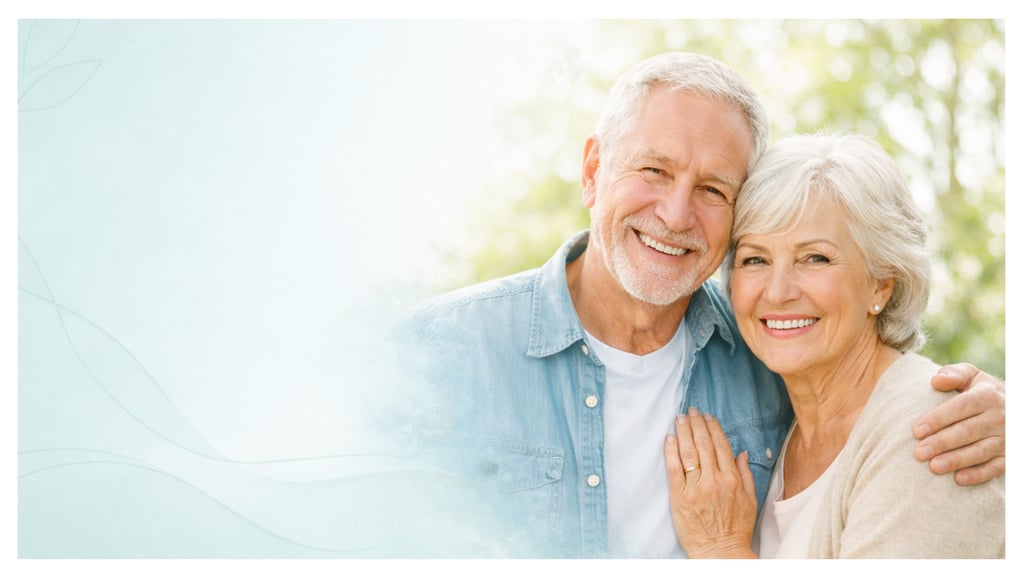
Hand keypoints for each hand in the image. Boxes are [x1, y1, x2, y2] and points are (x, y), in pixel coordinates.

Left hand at [663, 407, 757, 557]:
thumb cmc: (736, 529)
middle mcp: (714, 480)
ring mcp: (696, 488)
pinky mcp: (680, 497)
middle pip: (703, 444)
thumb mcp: (751, 500)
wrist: (720, 552)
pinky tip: (669, 438)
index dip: (712, 427)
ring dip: (684, 431)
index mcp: (732, 479)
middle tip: (691, 411)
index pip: (721, 445)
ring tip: (680, 418)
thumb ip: (746, 475)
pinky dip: (671, 451)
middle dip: (697, 423)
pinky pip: (674, 469)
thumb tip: (741, 453)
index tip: (707, 416)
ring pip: (688, 452)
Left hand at [915, 363, 1004, 485]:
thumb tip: (936, 381)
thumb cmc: (980, 390)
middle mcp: (999, 417)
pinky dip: (979, 475)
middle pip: (968, 431)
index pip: (960, 407)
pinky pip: (996, 467)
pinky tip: (959, 479)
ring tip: (934, 467)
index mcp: (987, 395)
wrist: (1014, 405)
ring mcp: (1006, 438)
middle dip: (942, 443)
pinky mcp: (1009, 456)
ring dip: (957, 460)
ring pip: (980, 451)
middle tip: (919, 452)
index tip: (917, 430)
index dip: (938, 419)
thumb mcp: (971, 375)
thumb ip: (953, 374)